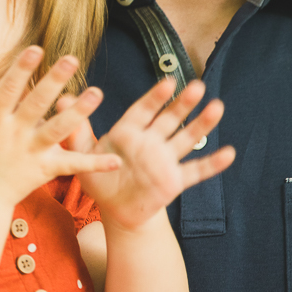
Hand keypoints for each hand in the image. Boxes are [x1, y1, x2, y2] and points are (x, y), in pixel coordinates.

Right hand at [0, 46, 119, 211]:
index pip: (8, 89)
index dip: (21, 69)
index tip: (35, 48)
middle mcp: (15, 133)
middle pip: (37, 103)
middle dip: (54, 80)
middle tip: (73, 59)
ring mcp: (31, 152)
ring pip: (58, 129)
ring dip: (78, 112)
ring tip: (98, 94)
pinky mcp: (45, 170)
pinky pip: (72, 166)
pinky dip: (94, 164)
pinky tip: (116, 160)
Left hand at [79, 78, 235, 232]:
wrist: (116, 209)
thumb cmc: (99, 178)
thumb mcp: (84, 155)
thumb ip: (75, 131)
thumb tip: (63, 99)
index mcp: (129, 132)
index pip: (144, 110)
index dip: (156, 97)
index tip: (168, 82)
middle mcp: (151, 141)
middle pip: (169, 119)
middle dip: (183, 103)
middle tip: (197, 85)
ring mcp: (165, 160)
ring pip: (186, 138)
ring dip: (201, 124)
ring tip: (217, 107)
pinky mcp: (175, 180)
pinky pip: (196, 171)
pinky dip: (212, 164)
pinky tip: (229, 153)